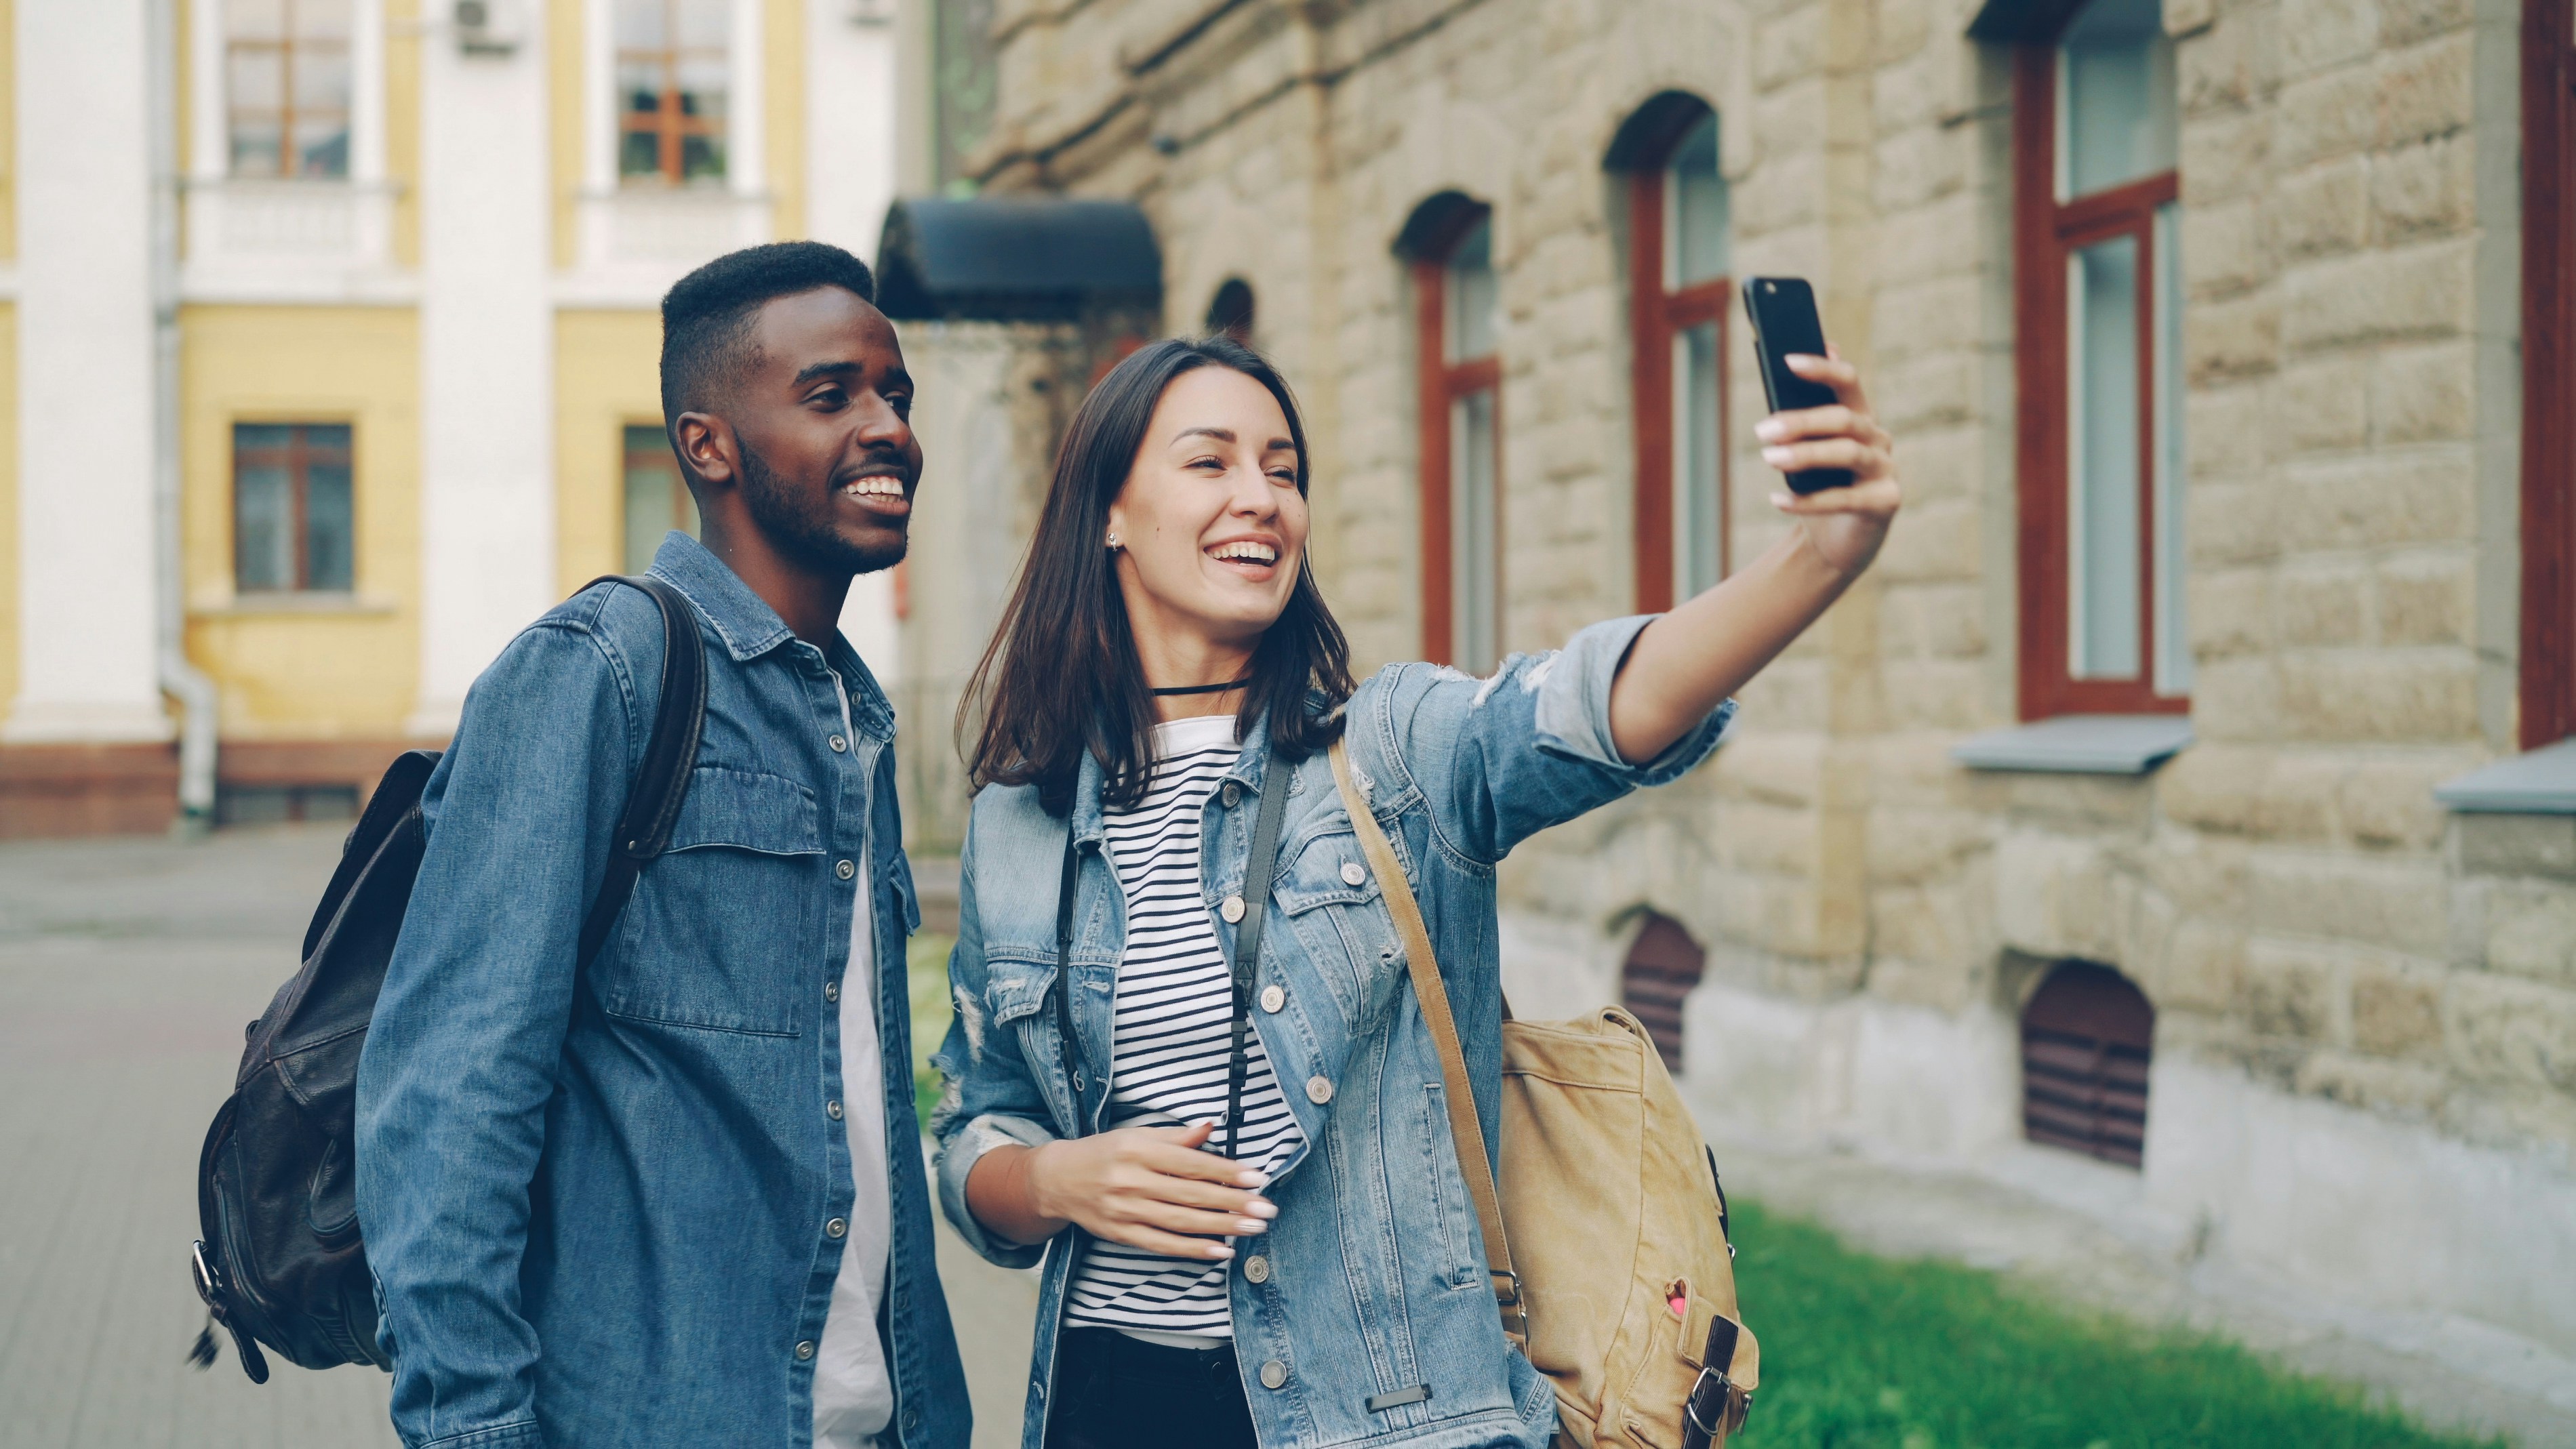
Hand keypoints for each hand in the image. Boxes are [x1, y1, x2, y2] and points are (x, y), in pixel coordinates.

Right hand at [1025, 1121, 1275, 1259]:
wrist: (1057, 1179)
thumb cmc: (1104, 1153)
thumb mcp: (1137, 1135)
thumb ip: (1176, 1137)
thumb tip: (1211, 1127)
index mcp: (1138, 1149)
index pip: (1190, 1162)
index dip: (1226, 1172)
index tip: (1257, 1178)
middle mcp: (1131, 1180)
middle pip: (1190, 1195)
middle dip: (1232, 1203)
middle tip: (1266, 1209)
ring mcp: (1125, 1210)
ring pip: (1181, 1222)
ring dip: (1221, 1227)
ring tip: (1253, 1228)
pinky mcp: (1121, 1234)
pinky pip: (1163, 1245)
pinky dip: (1193, 1250)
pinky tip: (1221, 1251)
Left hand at [1756, 347, 1899, 579]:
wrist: (1835, 541)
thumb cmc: (1819, 488)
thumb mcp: (1807, 451)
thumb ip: (1801, 419)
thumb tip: (1784, 378)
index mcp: (1860, 417)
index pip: (1848, 381)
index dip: (1822, 368)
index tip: (1788, 361)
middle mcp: (1878, 439)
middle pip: (1844, 419)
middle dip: (1801, 422)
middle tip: (1763, 430)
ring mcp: (1885, 470)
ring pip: (1847, 452)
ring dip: (1805, 454)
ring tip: (1769, 458)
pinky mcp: (1884, 502)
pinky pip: (1844, 499)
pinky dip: (1808, 501)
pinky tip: (1778, 500)